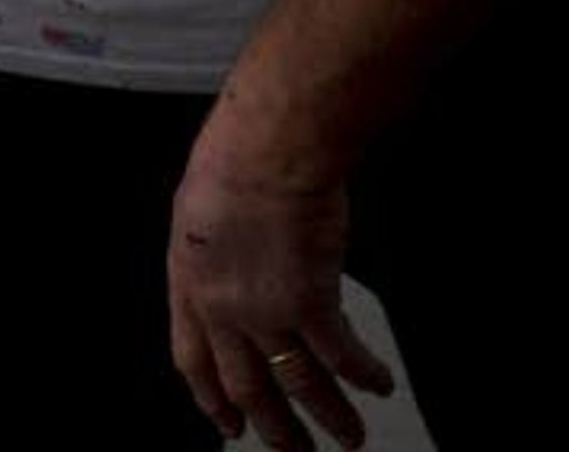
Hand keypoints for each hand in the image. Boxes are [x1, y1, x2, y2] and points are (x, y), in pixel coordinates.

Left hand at [165, 118, 394, 446]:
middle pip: (246, 385)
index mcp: (189, 283)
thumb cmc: (236, 156)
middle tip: (294, 450)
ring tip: (350, 438)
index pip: (193, 360)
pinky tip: (380, 383)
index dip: (212, 398)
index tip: (228, 422)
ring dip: (329, 416)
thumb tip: (231, 261)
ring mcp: (265, 311)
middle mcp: (222, 308)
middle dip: (273, 427)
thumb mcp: (199, 209)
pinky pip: (341, 355)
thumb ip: (214, 250)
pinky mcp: (311, 303)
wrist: (269, 147)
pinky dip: (363, 374)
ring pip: (298, 383)